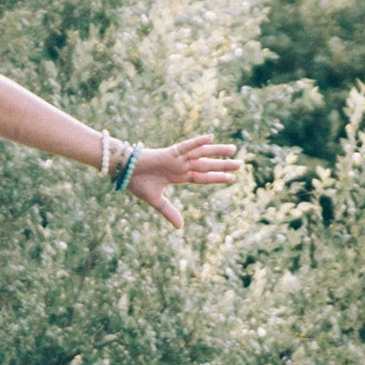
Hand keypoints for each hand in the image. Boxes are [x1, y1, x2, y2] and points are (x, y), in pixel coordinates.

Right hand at [121, 135, 239, 229]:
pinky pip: (186, 146)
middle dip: (223, 164)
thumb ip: (169, 212)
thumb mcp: (156, 201)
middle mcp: (181, 166)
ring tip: (233, 149)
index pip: (202, 177)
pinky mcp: (169, 153)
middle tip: (241, 164)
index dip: (216, 178)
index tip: (232, 178)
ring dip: (216, 151)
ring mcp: (176, 158)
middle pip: (206, 165)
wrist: (123, 171)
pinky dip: (197, 142)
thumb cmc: (137, 183)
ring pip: (201, 154)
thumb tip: (180, 227)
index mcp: (179, 176)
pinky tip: (210, 137)